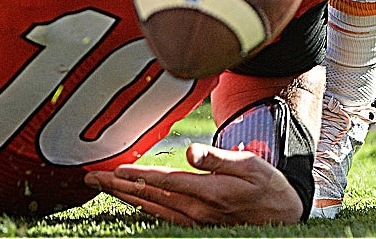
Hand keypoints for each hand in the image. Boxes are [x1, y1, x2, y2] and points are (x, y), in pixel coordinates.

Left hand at [85, 143, 303, 225]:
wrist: (283, 214)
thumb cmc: (265, 184)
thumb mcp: (249, 163)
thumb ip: (217, 157)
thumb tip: (190, 152)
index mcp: (209, 193)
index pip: (164, 182)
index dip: (137, 176)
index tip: (113, 170)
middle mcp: (198, 210)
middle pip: (150, 197)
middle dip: (118, 187)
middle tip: (91, 179)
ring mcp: (196, 220)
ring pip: (152, 208)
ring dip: (125, 197)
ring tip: (102, 187)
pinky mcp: (196, 224)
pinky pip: (162, 216)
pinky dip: (142, 207)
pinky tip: (130, 200)